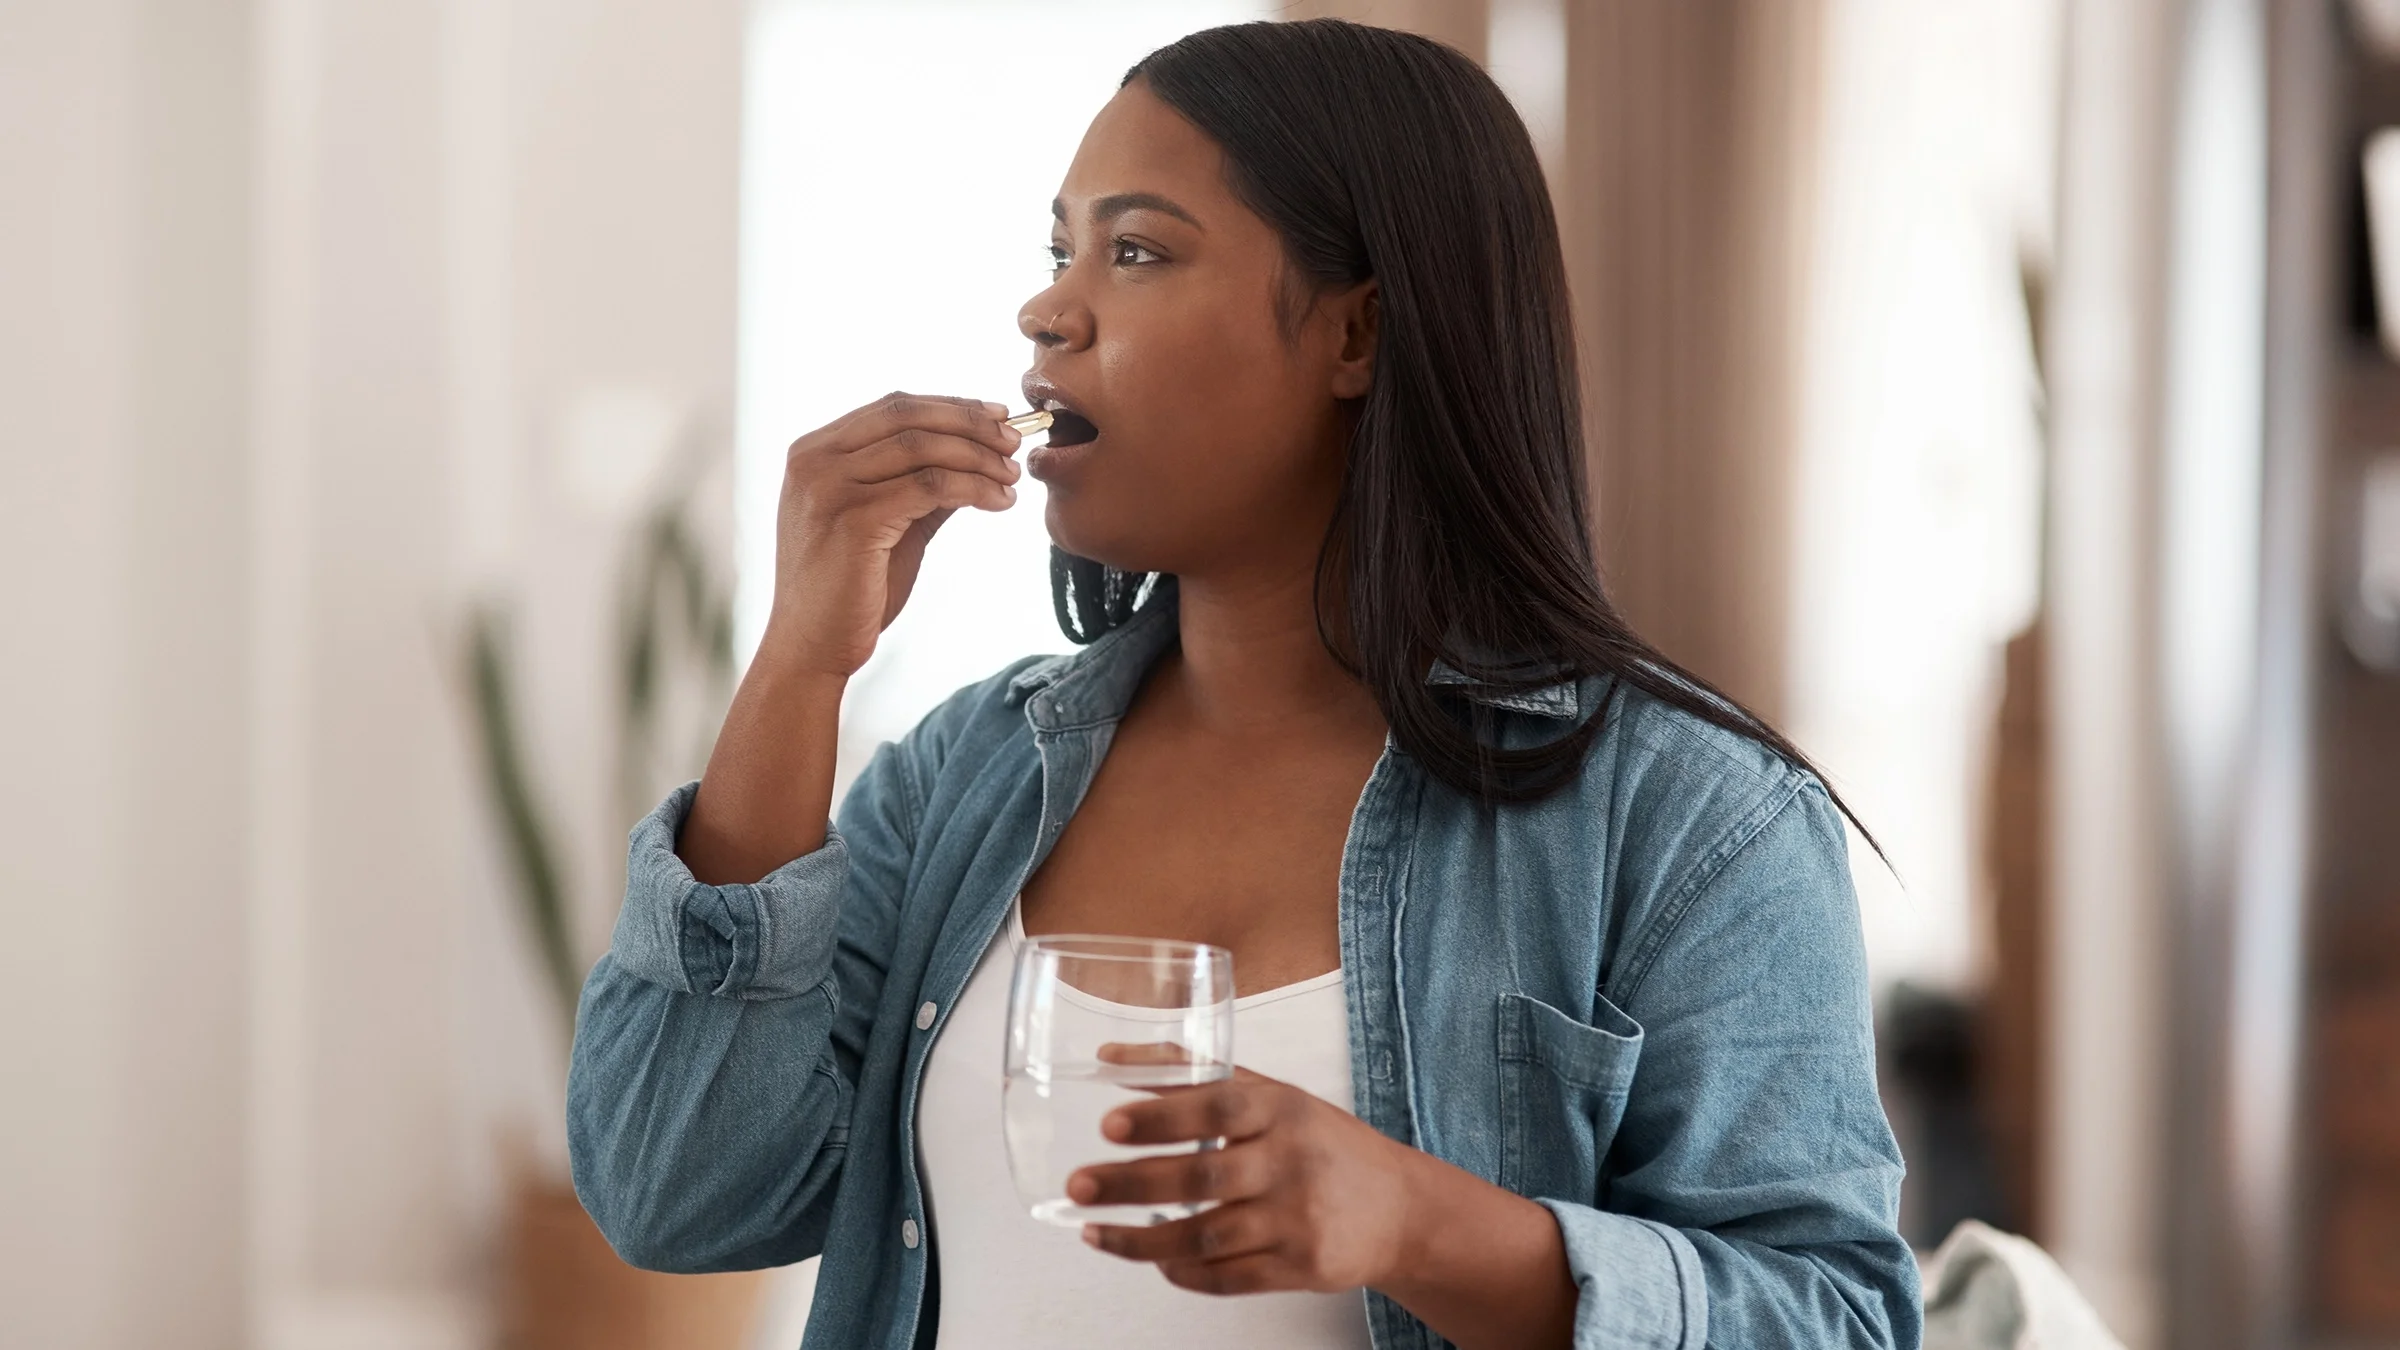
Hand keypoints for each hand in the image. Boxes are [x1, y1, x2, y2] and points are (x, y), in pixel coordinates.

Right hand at [763, 391, 1022, 677]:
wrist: (812, 647)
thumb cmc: (849, 590)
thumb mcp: (887, 523)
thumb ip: (920, 486)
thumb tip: (976, 454)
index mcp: (814, 452)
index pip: (893, 407)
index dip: (951, 407)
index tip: (997, 417)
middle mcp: (814, 461)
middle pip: (908, 417)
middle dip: (971, 424)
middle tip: (1014, 441)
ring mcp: (829, 488)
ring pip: (922, 448)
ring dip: (978, 456)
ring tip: (1012, 475)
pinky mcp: (853, 521)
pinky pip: (929, 488)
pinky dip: (973, 488)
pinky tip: (999, 501)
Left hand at [1067, 1067, 1421, 1296]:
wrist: (1400, 1210)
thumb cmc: (1321, 1144)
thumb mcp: (1272, 1095)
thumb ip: (1195, 1076)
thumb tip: (1110, 1056)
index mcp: (1282, 1109)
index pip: (1216, 1106)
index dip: (1161, 1115)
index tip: (1109, 1123)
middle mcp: (1291, 1162)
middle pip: (1202, 1176)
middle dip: (1131, 1183)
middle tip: (1079, 1185)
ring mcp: (1297, 1219)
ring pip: (1206, 1236)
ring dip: (1141, 1240)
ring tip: (1095, 1232)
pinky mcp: (1300, 1267)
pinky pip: (1227, 1278)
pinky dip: (1182, 1272)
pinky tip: (1153, 1259)